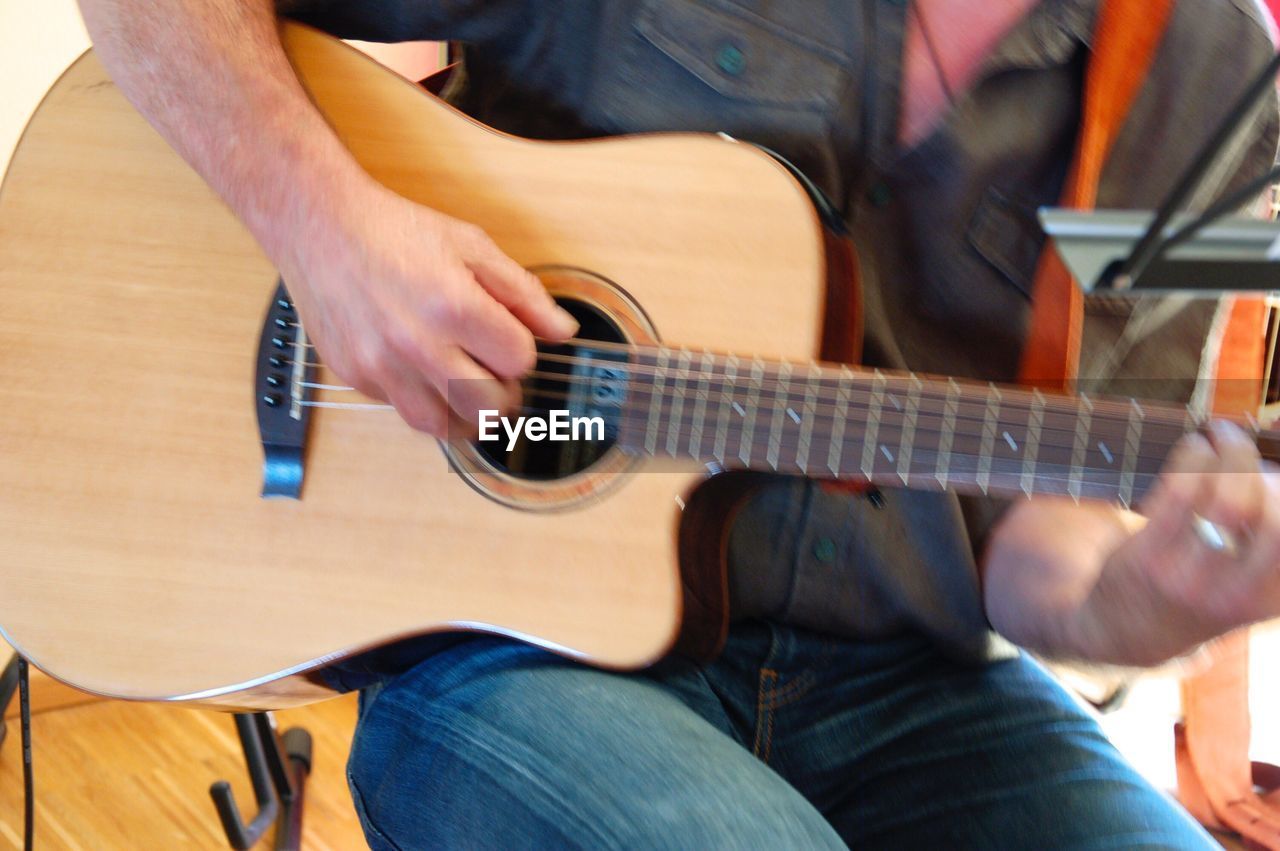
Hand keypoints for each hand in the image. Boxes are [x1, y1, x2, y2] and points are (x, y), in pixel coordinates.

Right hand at [275, 180, 577, 434]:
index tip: (510, 339)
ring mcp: (383, 366)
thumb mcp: (471, 245)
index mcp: (455, 306)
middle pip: (489, 406)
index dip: (522, 352)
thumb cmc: (395, 230)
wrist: (320, 226)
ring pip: (446, 426)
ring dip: (468, 413)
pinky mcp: (357, 377)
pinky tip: (427, 376)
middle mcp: (418, 344)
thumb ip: (522, 292)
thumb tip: (562, 331)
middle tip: (498, 374)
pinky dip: (425, 403)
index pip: (519, 361)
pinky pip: (405, 412)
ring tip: (469, 389)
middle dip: (505, 393)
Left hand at [1112, 420, 1279, 637]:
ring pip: (1225, 496)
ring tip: (1220, 435)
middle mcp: (1234, 592)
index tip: (1274, 469)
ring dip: (1227, 452)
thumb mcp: (1249, 588)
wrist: (1124, 633)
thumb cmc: (1198, 592)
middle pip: (1270, 513)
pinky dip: (1193, 455)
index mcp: (1270, 598)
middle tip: (1240, 441)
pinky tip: (1194, 446)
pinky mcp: (1147, 555)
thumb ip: (1267, 544)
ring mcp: (1189, 574)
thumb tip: (1277, 473)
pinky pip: (1180, 490)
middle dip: (1257, 465)